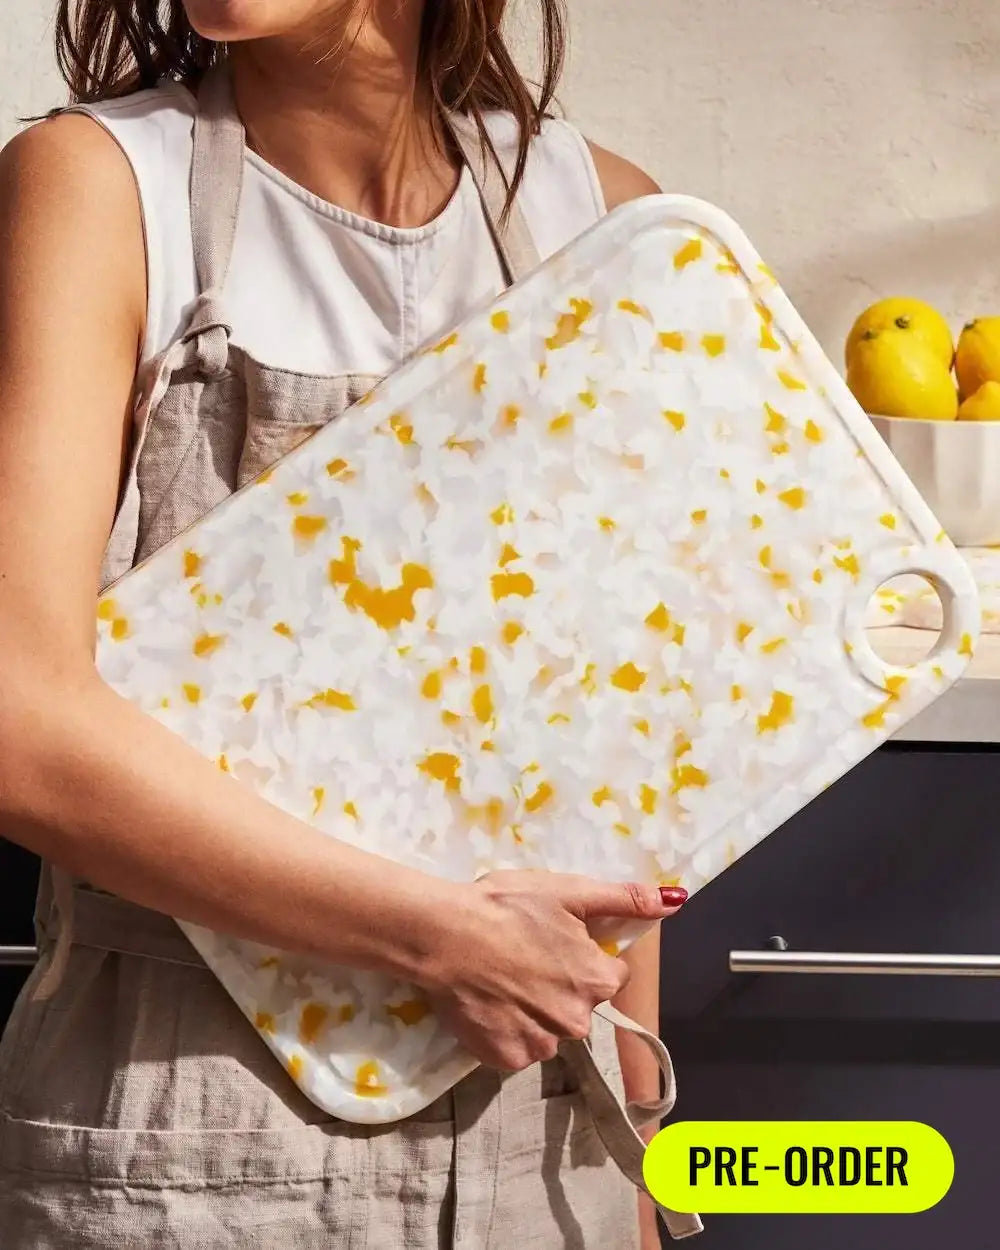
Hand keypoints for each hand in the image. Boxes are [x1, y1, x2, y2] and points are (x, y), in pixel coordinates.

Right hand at [422, 871, 685, 1070]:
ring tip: (502, 979)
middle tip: (524, 957)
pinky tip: (489, 1002)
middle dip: (559, 987)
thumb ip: (624, 899)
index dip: (584, 956)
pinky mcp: (505, 1059)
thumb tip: (674, 901)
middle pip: (579, 1006)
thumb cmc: (506, 906)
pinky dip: (507, 1030)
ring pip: (548, 1030)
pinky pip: (518, 1048)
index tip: (555, 941)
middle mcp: (576, 1021)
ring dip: (533, 1011)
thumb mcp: (568, 891)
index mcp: (596, 980)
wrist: (442, 936)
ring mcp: (540, 1044)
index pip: (609, 975)